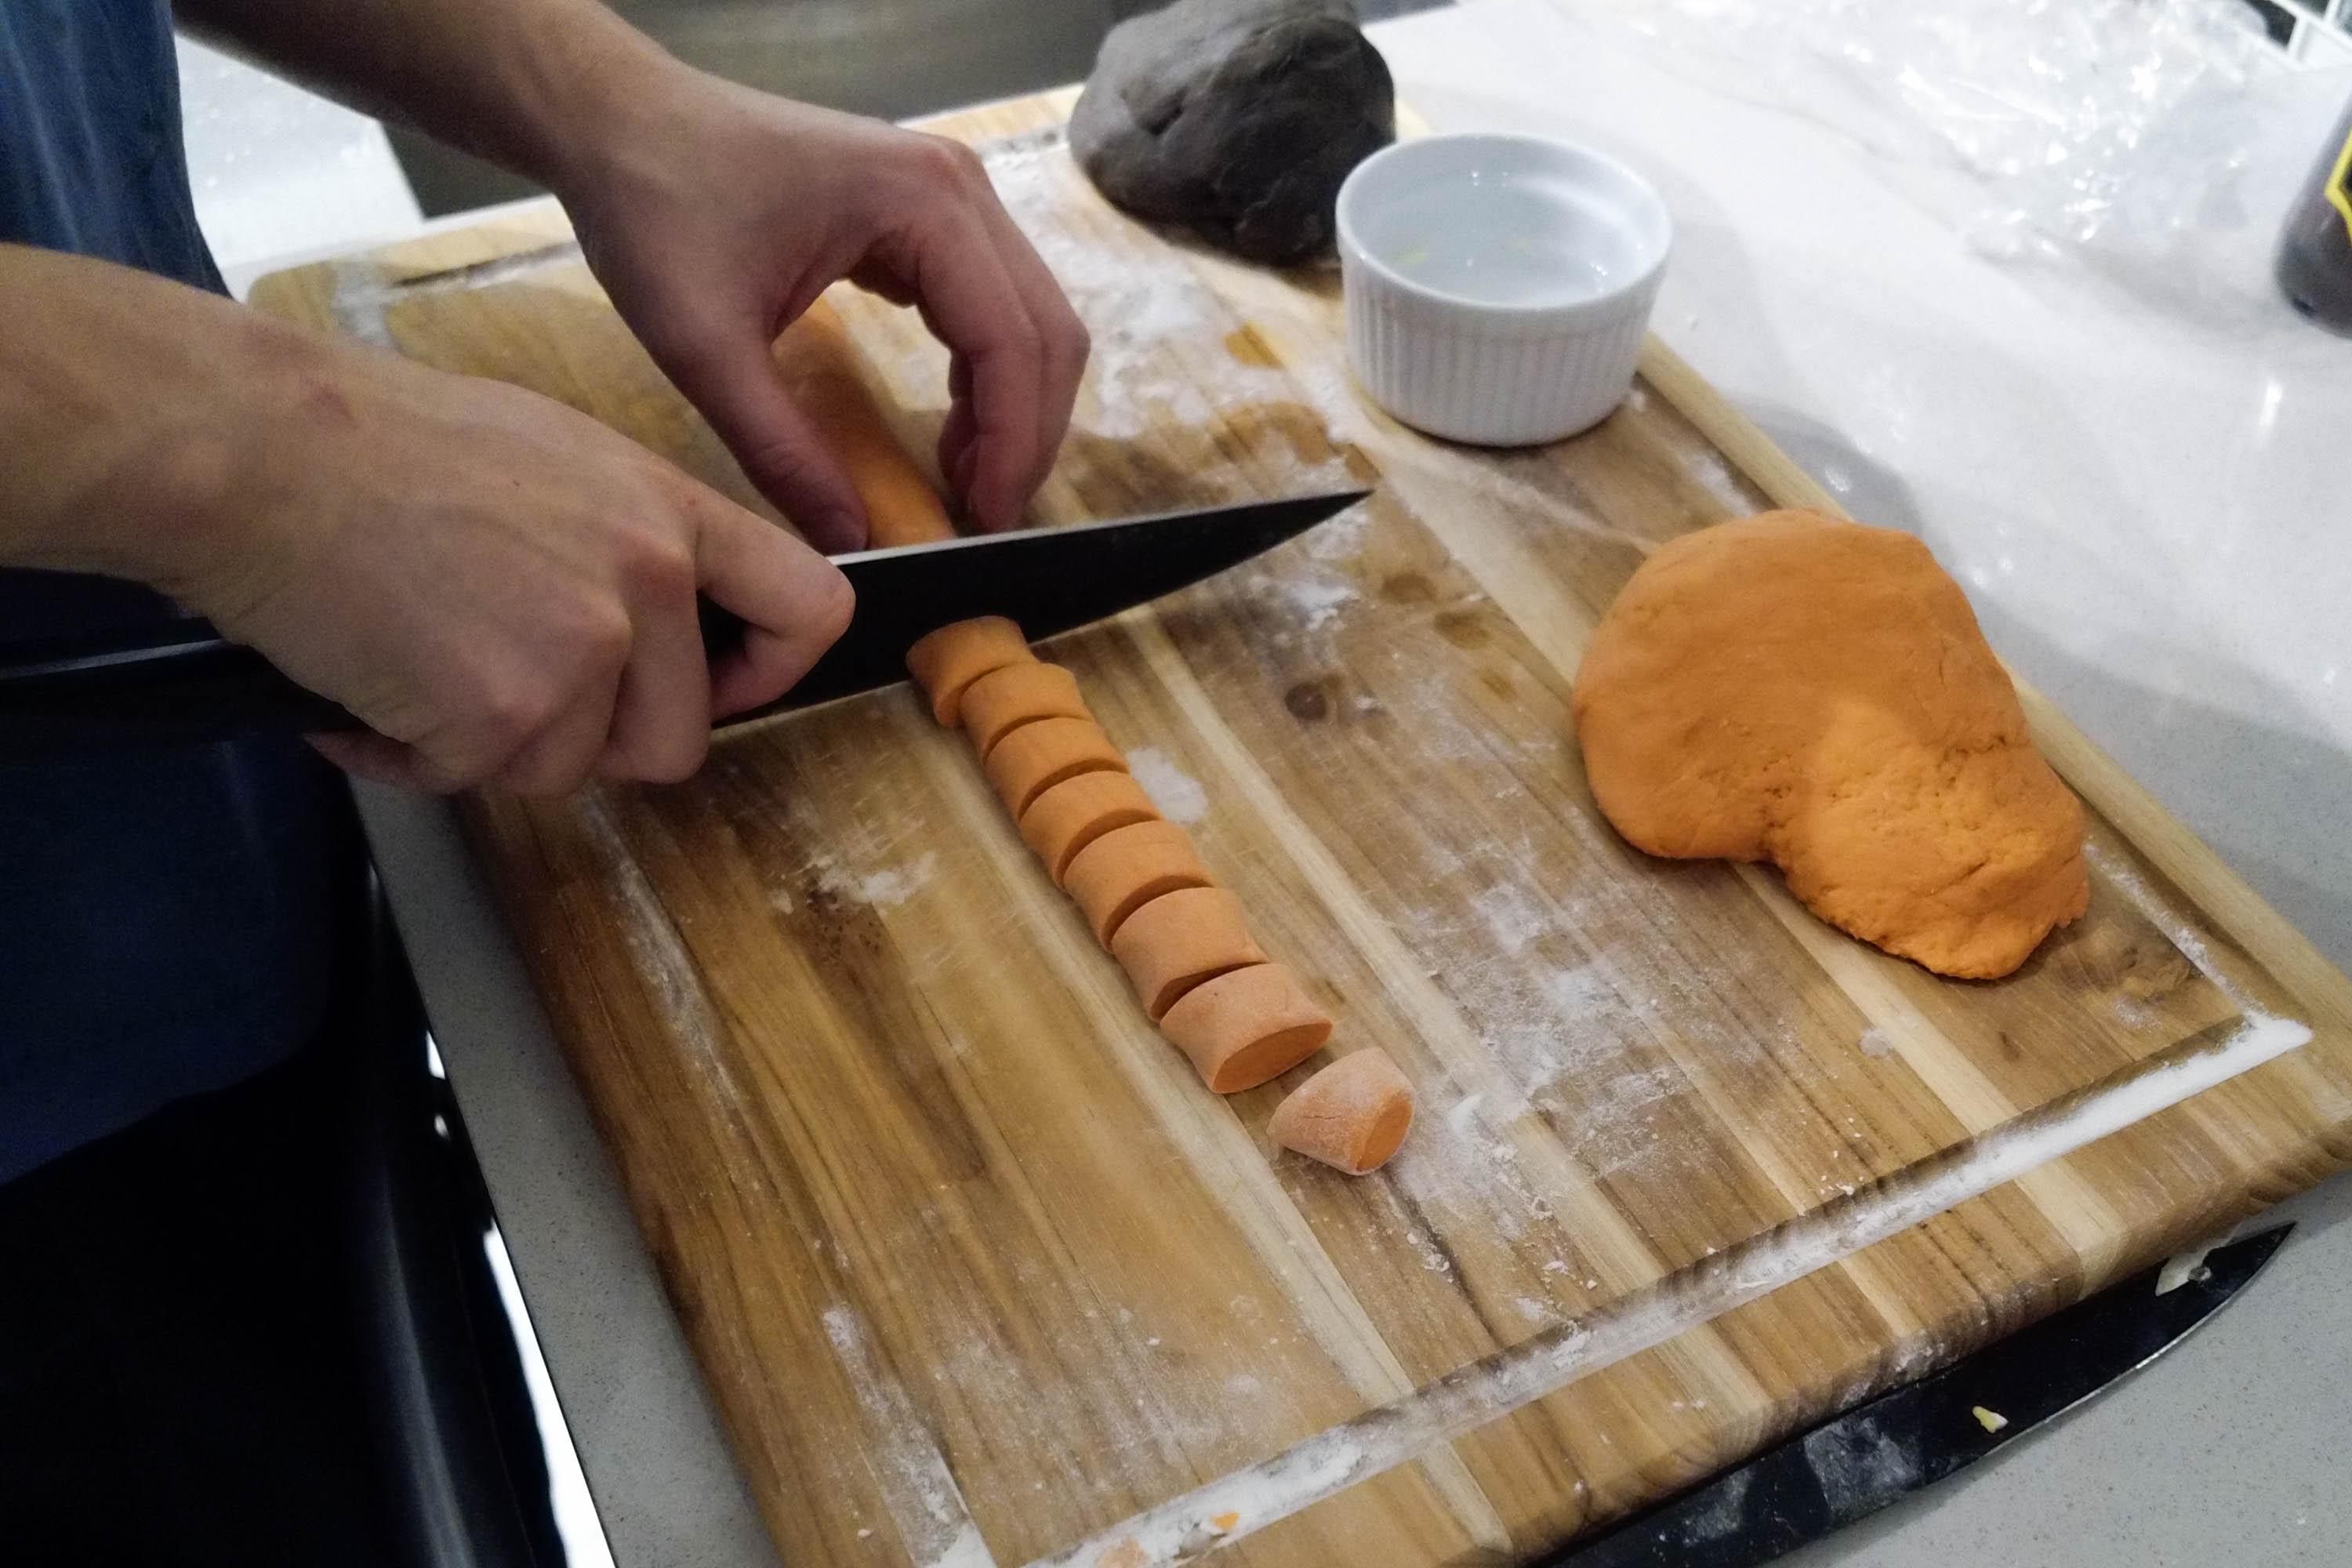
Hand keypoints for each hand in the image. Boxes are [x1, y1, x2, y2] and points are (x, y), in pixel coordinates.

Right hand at [190, 342, 851, 794]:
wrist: (262, 455)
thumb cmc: (382, 446)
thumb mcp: (558, 458)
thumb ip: (633, 541)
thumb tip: (672, 619)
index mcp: (667, 512)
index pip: (807, 604)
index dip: (772, 668)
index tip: (725, 684)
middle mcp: (645, 584)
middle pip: (676, 738)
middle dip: (592, 735)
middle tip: (505, 681)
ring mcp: (578, 654)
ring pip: (570, 769)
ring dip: (494, 744)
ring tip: (422, 658)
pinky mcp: (501, 716)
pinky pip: (474, 781)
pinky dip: (415, 756)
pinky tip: (371, 685)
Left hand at [555, 68, 1089, 549]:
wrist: (615, 121)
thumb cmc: (655, 210)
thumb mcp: (704, 346)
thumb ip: (781, 449)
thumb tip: (850, 539)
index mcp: (922, 203)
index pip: (1011, 342)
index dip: (1011, 444)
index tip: (983, 523)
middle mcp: (958, 187)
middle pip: (1045, 330)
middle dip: (1026, 433)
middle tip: (981, 516)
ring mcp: (949, 193)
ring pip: (1030, 317)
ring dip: (1014, 406)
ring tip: (964, 480)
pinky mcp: (927, 211)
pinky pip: (992, 302)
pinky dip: (987, 372)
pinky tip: (948, 429)